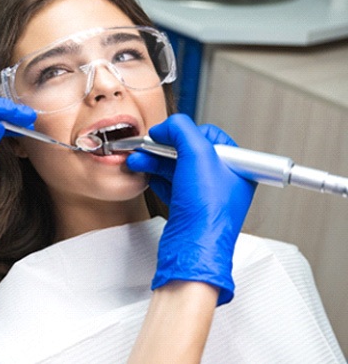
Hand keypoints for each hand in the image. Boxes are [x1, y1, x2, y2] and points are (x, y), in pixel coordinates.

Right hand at [126, 114, 255, 304]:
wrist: (193, 249)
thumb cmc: (206, 211)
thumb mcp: (197, 154)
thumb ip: (182, 130)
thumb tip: (167, 126)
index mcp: (236, 165)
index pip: (209, 135)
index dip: (184, 132)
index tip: (164, 134)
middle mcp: (223, 180)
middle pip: (188, 151)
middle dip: (162, 148)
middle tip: (146, 147)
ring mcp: (205, 195)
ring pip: (177, 168)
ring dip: (154, 161)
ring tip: (138, 161)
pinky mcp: (189, 208)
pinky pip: (171, 185)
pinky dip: (157, 178)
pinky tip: (147, 175)